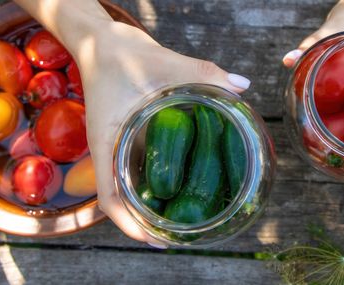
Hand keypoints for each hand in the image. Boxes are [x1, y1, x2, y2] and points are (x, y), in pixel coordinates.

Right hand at [16, 0, 250, 247]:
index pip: (109, 199)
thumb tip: (241, 87)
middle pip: (120, 200)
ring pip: (126, 186)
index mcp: (107, 142)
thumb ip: (205, 74)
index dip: (130, 226)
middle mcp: (108, 149)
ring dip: (147, 205)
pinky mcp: (124, 134)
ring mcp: (114, 144)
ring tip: (178, 217)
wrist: (102, 39)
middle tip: (176, 236)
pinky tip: (179, 179)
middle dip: (144, 223)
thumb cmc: (123, 54)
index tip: (155, 240)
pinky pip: (134, 166)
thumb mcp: (166, 64)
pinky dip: (153, 179)